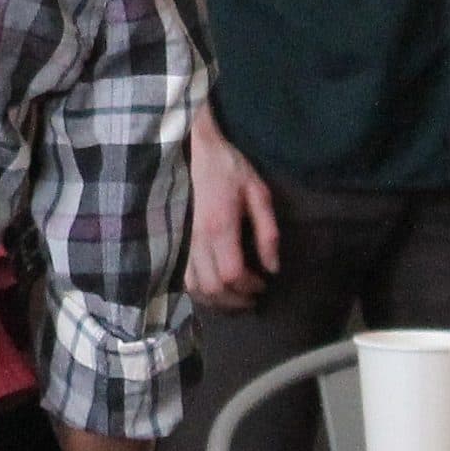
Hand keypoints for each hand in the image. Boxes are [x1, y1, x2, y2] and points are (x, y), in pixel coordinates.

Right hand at [186, 112, 278, 312]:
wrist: (194, 151)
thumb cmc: (229, 169)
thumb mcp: (258, 193)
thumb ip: (268, 232)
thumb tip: (273, 267)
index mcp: (219, 227)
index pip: (232, 274)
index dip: (251, 286)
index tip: (265, 282)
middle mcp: (197, 240)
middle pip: (213, 287)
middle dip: (237, 299)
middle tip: (254, 294)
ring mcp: (183, 242)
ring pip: (196, 288)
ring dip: (218, 299)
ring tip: (236, 295)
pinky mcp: (177, 242)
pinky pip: (184, 278)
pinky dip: (201, 291)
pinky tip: (216, 286)